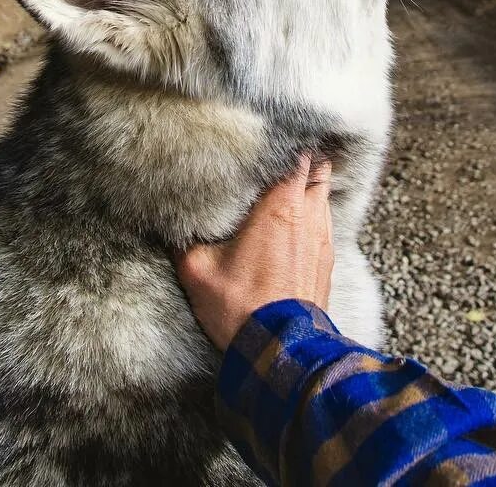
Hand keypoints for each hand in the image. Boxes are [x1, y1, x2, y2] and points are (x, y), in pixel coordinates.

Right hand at [175, 155, 334, 351]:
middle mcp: (308, 217)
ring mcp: (322, 241)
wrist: (279, 352)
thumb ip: (184, 241)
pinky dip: (315, 219)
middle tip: (281, 161)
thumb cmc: (241, 306)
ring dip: (311, 191)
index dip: (290, 145)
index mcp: (281, 206)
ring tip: (288, 189)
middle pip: (319, 172)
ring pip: (324, 199)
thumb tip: (169, 225)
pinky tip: (297, 227)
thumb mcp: (198, 271)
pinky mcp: (326, 264)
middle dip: (305, 163)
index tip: (273, 142)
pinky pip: (325, 227)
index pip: (299, 157)